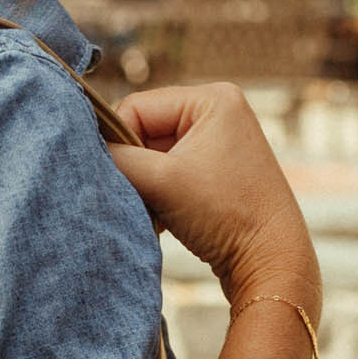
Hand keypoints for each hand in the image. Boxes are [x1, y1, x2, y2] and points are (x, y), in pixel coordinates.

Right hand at [107, 84, 318, 310]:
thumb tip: (86, 152)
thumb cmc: (225, 215)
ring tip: (154, 212)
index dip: (120, 143)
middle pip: (148, 131)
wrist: (271, 261)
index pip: (138, 107)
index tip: (119, 179)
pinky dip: (161, 196)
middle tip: (137, 199)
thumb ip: (120, 160)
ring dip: (147, 186)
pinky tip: (165, 220)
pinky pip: (174, 175)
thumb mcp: (162, 182)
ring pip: (157, 157)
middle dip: (136, 167)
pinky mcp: (220, 173)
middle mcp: (220, 111)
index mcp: (213, 97)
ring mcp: (222, 143)